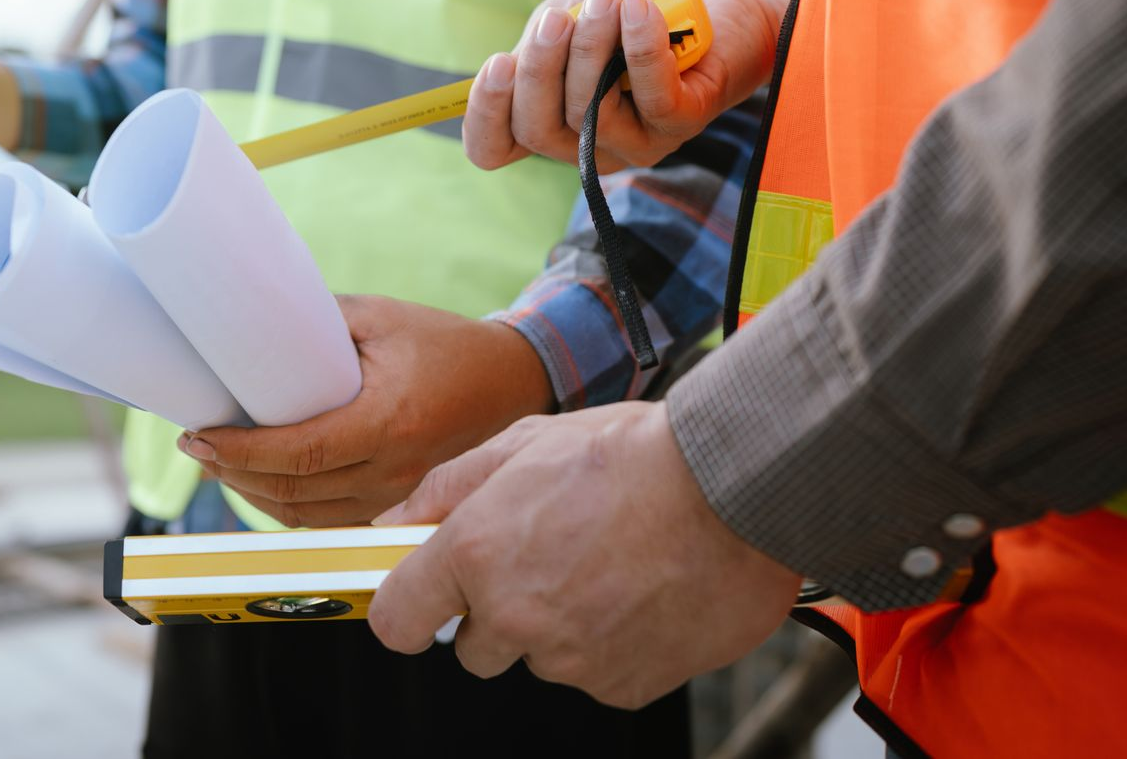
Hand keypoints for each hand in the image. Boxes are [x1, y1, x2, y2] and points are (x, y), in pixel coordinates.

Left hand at [176, 295, 553, 527]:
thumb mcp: (381, 316)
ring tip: (220, 465)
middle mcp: (395, 469)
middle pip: (296, 491)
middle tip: (198, 446)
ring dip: (256, 496)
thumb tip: (252, 318)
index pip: (300, 452)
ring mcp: (399, 495)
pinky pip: (331, 521)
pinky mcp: (398, 504)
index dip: (241, 452)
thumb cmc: (444, 342)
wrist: (510, 380)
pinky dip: (290, 508)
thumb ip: (320, 320)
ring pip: (308, 516)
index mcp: (388, 420)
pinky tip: (264, 485)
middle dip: (235, 473)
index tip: (201, 436)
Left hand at [367, 402, 799, 707]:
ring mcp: (570, 659)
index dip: (409, 608)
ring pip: (542, 657)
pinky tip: (641, 590)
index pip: (397, 620)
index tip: (425, 599)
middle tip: (549, 555)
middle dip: (498, 611)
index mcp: (477, 553)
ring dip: (561, 622)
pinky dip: (613, 643)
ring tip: (609, 561)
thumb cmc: (631, 455)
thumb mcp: (524, 442)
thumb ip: (446, 488)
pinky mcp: (622, 685)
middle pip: (474, 648)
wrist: (733, 487)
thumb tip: (393, 522)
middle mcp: (515, 616)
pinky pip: (598, 673)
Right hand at [464, 0, 790, 172]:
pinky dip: (639, 47)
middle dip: (539, 69)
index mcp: (552, 125)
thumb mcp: (572, 16)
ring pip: (589, 111)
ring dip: (591, 47)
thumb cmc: (637, 13)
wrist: (721, 11)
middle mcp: (588, 147)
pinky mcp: (681, 125)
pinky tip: (637, 10)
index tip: (497, 65)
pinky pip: (651, 95)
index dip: (484, 116)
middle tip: (555, 20)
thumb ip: (544, 36)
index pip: (493, 148)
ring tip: (604, 1)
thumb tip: (530, 49)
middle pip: (537, 129)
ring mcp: (636, 144)